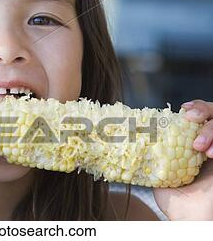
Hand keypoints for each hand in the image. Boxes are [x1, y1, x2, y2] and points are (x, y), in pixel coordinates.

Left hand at [153, 99, 212, 219]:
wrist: (189, 219)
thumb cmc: (174, 200)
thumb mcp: (157, 170)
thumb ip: (148, 153)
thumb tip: (123, 137)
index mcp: (194, 142)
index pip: (200, 116)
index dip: (195, 108)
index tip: (182, 110)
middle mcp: (211, 144)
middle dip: (204, 109)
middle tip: (190, 117)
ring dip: (211, 129)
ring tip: (198, 146)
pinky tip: (210, 155)